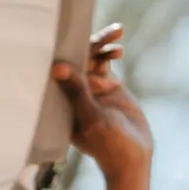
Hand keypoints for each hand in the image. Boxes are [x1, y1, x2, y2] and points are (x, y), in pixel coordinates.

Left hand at [51, 24, 152, 181]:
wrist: (132, 155)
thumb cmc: (106, 144)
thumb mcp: (90, 117)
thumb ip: (76, 92)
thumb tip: (56, 67)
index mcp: (59, 101)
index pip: (57, 70)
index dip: (63, 51)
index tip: (70, 35)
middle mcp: (71, 92)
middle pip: (74, 59)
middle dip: (88, 42)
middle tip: (104, 33)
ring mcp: (90, 87)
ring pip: (91, 58)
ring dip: (101, 44)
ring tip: (117, 33)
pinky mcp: (107, 87)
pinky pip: (105, 63)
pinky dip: (110, 52)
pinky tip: (118, 48)